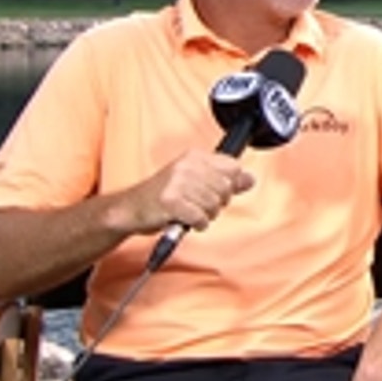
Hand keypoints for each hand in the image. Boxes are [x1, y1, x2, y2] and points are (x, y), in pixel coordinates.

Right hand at [119, 149, 254, 234]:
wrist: (130, 209)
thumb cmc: (164, 197)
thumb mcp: (196, 183)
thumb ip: (225, 181)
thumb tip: (250, 179)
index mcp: (194, 156)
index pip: (233, 167)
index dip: (229, 186)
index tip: (214, 191)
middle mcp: (186, 165)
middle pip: (226, 189)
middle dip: (217, 203)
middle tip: (198, 205)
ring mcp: (177, 182)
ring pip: (214, 205)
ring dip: (205, 216)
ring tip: (189, 212)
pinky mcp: (170, 201)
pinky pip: (200, 218)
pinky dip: (196, 224)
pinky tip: (184, 220)